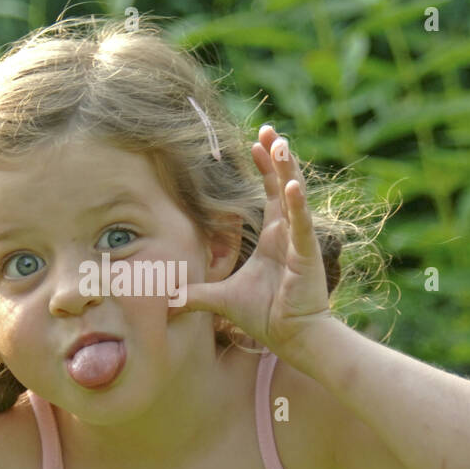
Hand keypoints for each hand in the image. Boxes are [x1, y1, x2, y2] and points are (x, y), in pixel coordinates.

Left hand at [173, 126, 334, 354]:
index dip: (265, 167)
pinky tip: (291, 185)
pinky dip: (298, 206)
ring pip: (294, 199)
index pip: (271, 192)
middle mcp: (288, 234)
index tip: (256, 142)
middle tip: (269, 130)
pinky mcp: (306, 257)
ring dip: (287, 171)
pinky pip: (301, 227)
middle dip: (277, 157)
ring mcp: (299, 243)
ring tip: (280, 144)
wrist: (292, 338)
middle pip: (284, 185)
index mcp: (273, 237)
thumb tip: (164, 300)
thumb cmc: (266, 316)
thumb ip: (194, 295)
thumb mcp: (221, 300)